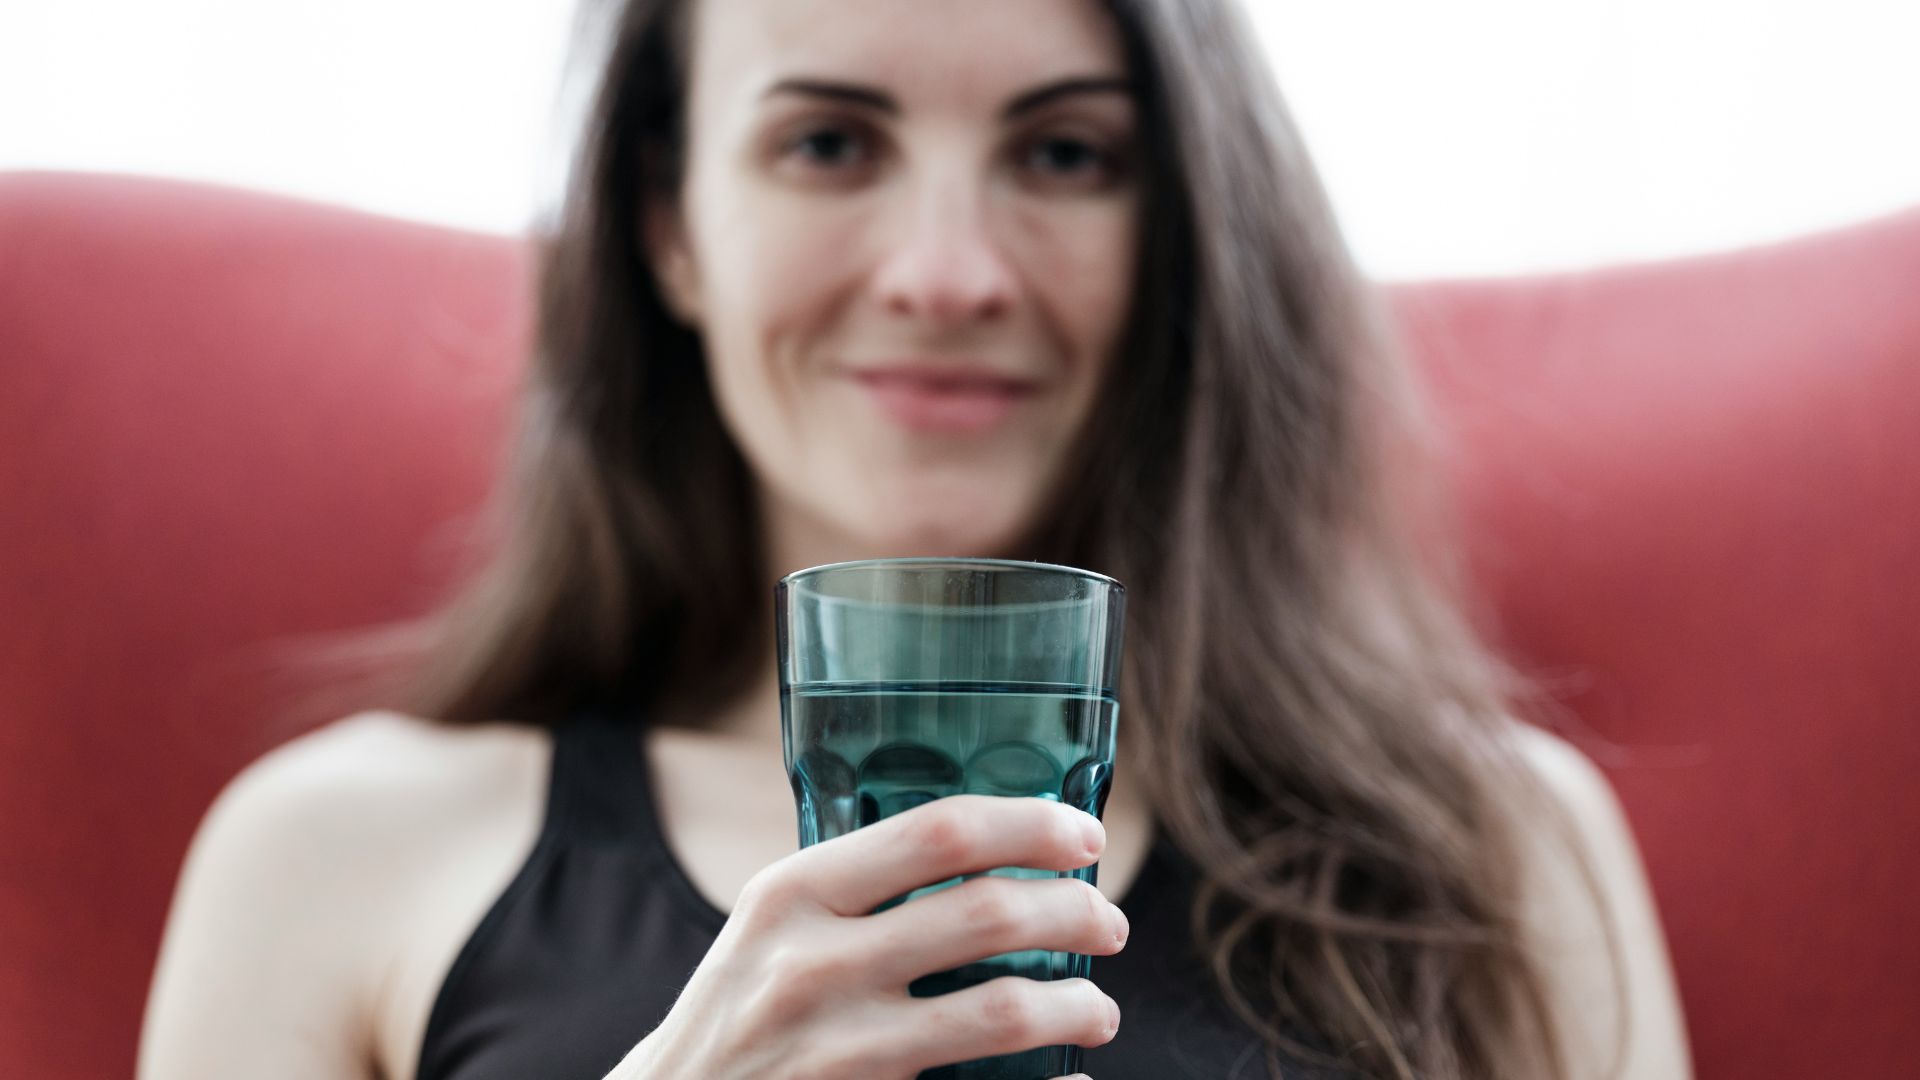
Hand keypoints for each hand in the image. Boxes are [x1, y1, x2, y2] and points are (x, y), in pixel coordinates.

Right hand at [604, 794, 1126, 1079]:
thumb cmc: (738, 1012)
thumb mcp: (773, 926)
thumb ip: (856, 887)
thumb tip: (990, 849)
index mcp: (793, 895)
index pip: (939, 832)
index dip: (1031, 825)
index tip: (1084, 834)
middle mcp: (812, 965)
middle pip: (987, 914)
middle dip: (1075, 911)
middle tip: (1108, 921)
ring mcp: (835, 1049)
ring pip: (1000, 1011)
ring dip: (1076, 1004)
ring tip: (1099, 1007)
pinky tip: (1066, 1078)